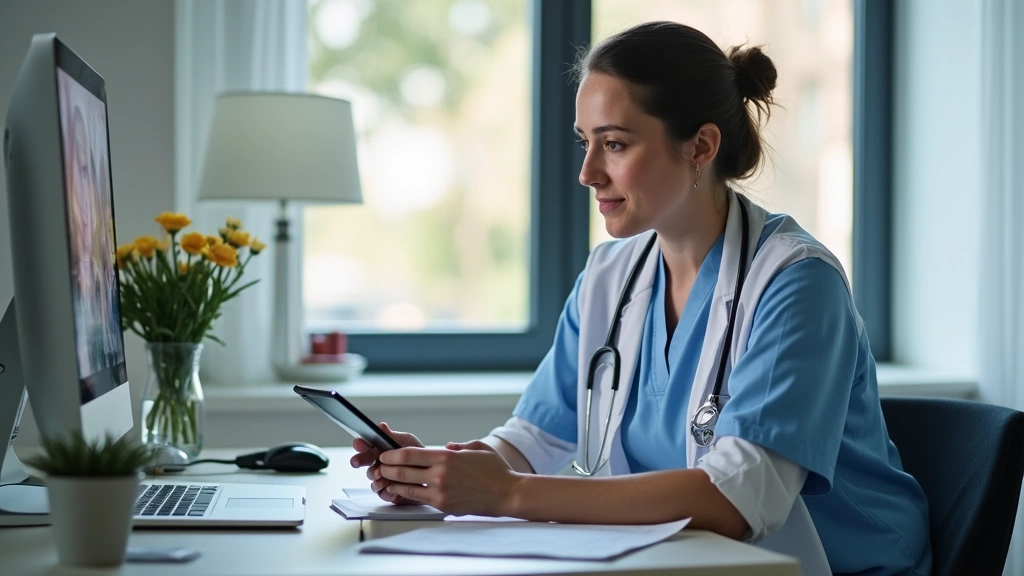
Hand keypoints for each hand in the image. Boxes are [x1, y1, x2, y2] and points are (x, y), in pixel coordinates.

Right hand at [349, 422, 423, 504]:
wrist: (432, 472)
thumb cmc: (418, 454)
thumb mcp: (408, 442)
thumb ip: (393, 436)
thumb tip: (381, 426)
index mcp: (381, 449)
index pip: (365, 445)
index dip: (360, 444)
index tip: (358, 443)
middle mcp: (378, 463)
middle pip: (363, 461)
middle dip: (358, 460)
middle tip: (356, 461)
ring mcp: (382, 478)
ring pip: (372, 477)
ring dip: (374, 475)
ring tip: (379, 474)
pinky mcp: (388, 492)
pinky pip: (382, 493)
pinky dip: (385, 490)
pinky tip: (390, 488)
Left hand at [378, 440, 519, 516]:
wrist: (507, 493)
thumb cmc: (495, 470)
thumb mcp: (477, 447)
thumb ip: (459, 445)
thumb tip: (447, 446)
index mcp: (446, 456)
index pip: (409, 454)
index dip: (392, 454)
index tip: (384, 454)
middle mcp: (440, 474)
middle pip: (403, 470)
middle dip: (387, 468)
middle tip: (379, 466)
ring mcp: (440, 492)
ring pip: (407, 487)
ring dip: (392, 483)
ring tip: (384, 479)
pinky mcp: (443, 505)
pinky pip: (418, 499)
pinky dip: (406, 495)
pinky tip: (400, 491)